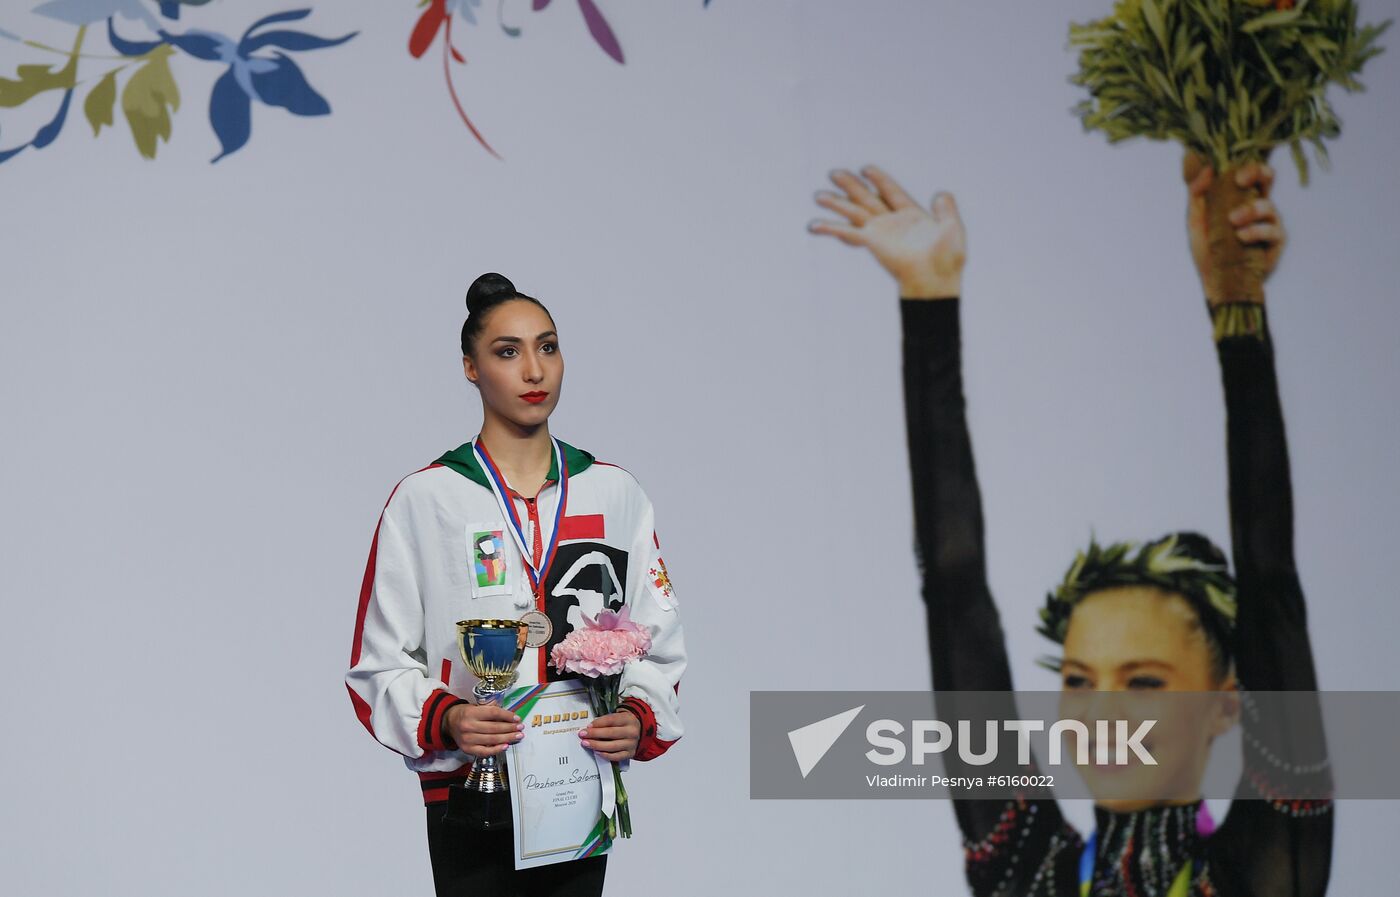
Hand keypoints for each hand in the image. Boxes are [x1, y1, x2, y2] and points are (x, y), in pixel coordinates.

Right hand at [443, 702, 522, 756]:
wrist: (449, 723)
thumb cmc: (466, 714)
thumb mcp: (475, 706)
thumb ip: (490, 709)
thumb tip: (509, 714)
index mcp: (471, 713)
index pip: (493, 713)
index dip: (507, 716)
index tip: (517, 718)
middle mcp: (468, 726)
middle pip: (494, 728)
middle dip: (510, 728)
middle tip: (520, 728)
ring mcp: (467, 739)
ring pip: (492, 740)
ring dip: (507, 738)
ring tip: (517, 736)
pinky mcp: (468, 749)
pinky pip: (485, 751)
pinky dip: (497, 749)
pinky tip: (506, 746)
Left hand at [580, 711, 639, 762]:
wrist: (637, 731)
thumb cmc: (623, 724)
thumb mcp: (617, 718)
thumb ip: (605, 722)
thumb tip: (590, 728)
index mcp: (628, 719)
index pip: (611, 720)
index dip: (598, 723)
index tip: (587, 727)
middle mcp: (631, 732)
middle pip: (611, 733)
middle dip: (594, 734)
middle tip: (583, 735)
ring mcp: (631, 744)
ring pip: (612, 746)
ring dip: (597, 745)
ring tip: (586, 743)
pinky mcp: (630, 754)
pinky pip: (616, 756)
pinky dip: (605, 755)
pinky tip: (596, 752)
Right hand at [809, 165, 965, 298]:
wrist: (936, 280)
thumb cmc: (947, 259)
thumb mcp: (953, 228)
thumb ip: (947, 209)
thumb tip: (941, 194)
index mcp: (911, 216)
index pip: (892, 192)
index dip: (879, 179)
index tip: (866, 169)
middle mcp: (891, 222)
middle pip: (867, 198)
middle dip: (851, 185)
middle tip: (833, 173)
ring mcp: (880, 232)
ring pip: (854, 212)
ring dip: (836, 203)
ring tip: (818, 195)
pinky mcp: (872, 242)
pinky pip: (849, 232)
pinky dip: (831, 228)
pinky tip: (814, 225)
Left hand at [1185, 157, 1285, 303]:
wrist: (1215, 281)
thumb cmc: (1208, 249)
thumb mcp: (1196, 220)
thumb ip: (1197, 194)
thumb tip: (1208, 169)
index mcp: (1240, 197)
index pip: (1248, 172)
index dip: (1245, 165)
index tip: (1233, 172)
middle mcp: (1258, 205)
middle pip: (1268, 178)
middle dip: (1258, 173)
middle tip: (1241, 181)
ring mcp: (1269, 222)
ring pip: (1268, 206)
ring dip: (1249, 210)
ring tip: (1232, 221)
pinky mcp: (1276, 241)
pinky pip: (1272, 230)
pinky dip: (1255, 231)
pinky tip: (1242, 237)